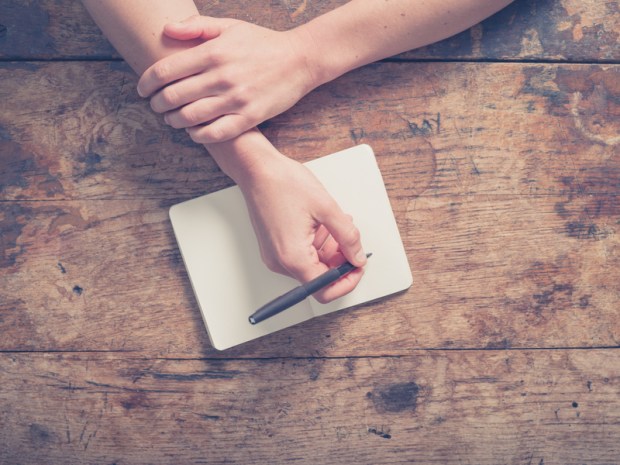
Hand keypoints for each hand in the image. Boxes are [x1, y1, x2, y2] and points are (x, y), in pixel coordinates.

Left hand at [137, 15, 317, 143]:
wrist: (299, 60)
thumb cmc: (262, 43)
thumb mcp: (230, 26)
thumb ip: (196, 27)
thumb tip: (167, 30)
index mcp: (212, 52)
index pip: (165, 71)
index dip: (146, 82)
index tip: (142, 89)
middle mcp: (221, 77)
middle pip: (172, 96)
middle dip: (156, 104)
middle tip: (155, 106)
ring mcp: (235, 99)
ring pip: (189, 117)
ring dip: (173, 121)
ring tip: (172, 119)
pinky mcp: (249, 118)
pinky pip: (214, 133)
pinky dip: (198, 135)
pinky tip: (193, 132)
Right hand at [236, 152, 366, 302]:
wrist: (257, 169)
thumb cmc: (283, 183)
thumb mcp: (326, 208)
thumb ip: (347, 236)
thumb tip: (357, 257)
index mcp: (293, 257)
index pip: (324, 290)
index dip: (346, 281)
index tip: (357, 266)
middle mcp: (280, 262)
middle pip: (318, 278)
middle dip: (339, 260)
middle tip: (349, 238)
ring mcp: (275, 255)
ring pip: (311, 265)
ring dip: (329, 249)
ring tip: (335, 224)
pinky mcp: (274, 247)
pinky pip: (301, 255)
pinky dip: (316, 244)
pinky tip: (321, 224)